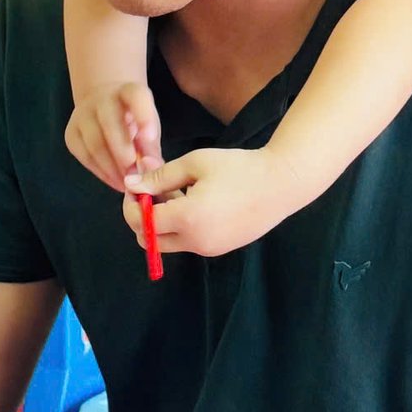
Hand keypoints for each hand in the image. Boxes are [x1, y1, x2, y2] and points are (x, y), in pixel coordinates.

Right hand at [65, 83, 162, 190]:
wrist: (102, 106)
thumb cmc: (133, 120)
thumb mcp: (148, 127)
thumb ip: (152, 148)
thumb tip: (152, 168)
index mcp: (128, 91)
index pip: (135, 96)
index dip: (143, 116)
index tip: (150, 138)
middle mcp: (102, 99)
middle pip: (110, 123)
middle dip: (124, 153)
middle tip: (136, 175)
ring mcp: (82, 115)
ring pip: (94, 143)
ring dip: (112, 168)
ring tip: (126, 183)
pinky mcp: (71, 133)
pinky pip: (84, 156)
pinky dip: (101, 172)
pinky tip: (114, 180)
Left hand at [125, 145, 297, 258]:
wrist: (282, 184)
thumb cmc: (239, 168)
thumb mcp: (195, 163)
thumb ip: (159, 176)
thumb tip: (130, 184)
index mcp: (186, 218)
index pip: (140, 220)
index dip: (132, 203)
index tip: (137, 184)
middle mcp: (195, 241)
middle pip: (148, 240)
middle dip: (142, 217)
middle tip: (152, 191)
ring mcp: (208, 249)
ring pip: (168, 242)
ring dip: (162, 222)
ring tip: (176, 190)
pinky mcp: (219, 248)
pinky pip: (188, 242)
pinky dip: (181, 226)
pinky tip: (194, 201)